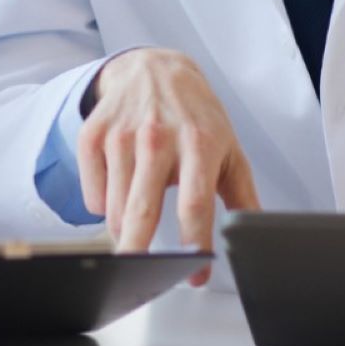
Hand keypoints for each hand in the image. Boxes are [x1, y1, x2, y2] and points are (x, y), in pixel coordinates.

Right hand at [78, 48, 260, 285]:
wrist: (153, 68)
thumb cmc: (195, 115)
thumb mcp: (228, 149)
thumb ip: (243, 197)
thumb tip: (253, 237)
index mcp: (198, 143)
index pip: (196, 203)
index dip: (195, 243)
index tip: (196, 276)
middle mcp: (157, 137)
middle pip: (143, 209)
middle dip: (138, 251)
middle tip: (140, 277)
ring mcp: (121, 135)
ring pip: (114, 208)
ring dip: (125, 232)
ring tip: (139, 225)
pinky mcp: (93, 136)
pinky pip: (91, 195)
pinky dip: (103, 207)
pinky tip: (119, 191)